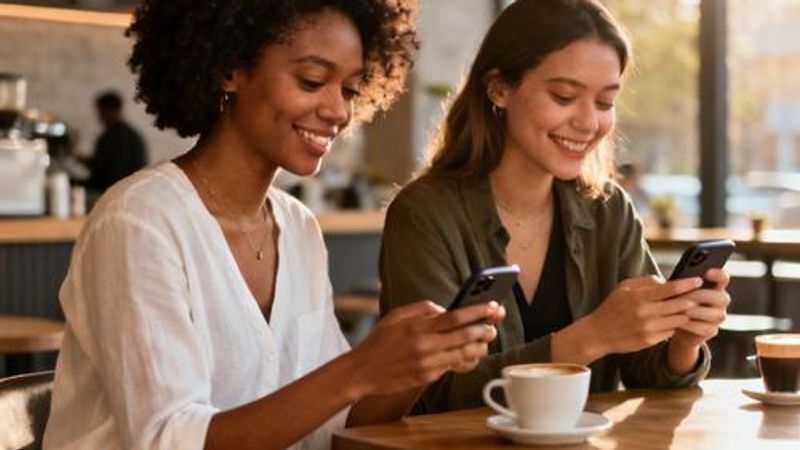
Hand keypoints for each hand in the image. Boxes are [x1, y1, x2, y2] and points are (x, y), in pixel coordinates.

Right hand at [350, 300, 503, 396]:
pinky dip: (465, 360)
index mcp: (418, 327)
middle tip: (494, 325)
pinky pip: (452, 367)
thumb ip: (422, 308)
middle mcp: (425, 345)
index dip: (477, 311)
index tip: (493, 306)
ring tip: (486, 340)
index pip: (455, 317)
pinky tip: (470, 354)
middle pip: (464, 336)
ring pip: (463, 354)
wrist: (362, 371)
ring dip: (479, 347)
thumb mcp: (397, 316)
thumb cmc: (379, 341)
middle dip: (484, 329)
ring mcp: (428, 363)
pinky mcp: (428, 377)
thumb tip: (445, 309)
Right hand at [577, 275, 701, 357]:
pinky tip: (672, 322)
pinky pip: (670, 331)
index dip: (687, 284)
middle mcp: (645, 313)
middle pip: (679, 304)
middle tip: (699, 295)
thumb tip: (665, 280)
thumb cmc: (611, 308)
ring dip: (685, 313)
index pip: (670, 288)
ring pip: (678, 319)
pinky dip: (674, 326)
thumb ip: (644, 282)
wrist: (598, 334)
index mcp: (639, 297)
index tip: (698, 280)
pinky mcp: (650, 341)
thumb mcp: (622, 288)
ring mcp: (649, 328)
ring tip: (687, 308)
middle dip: (692, 299)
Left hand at [671, 268, 730, 348]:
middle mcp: (720, 300)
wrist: (675, 324)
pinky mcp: (712, 330)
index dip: (718, 274)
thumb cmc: (677, 302)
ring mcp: (718, 316)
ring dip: (696, 311)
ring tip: (681, 310)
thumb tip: (658, 280)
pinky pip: (705, 328)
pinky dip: (692, 325)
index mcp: (714, 286)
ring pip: (713, 314)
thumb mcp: (675, 290)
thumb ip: (675, 284)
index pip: (722, 277)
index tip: (707, 272)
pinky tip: (681, 322)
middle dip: (699, 296)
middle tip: (682, 297)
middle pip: (718, 297)